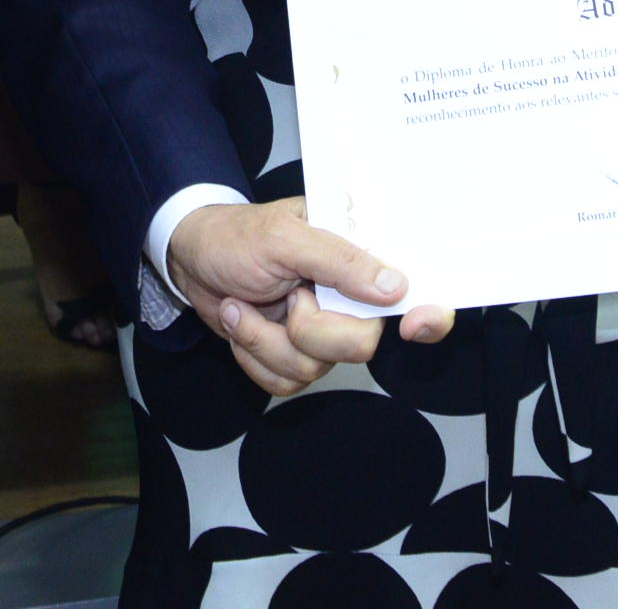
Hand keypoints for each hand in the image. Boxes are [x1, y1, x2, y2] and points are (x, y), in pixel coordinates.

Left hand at [167, 199, 453, 393]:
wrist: (189, 258)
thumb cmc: (236, 236)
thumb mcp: (285, 237)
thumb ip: (341, 260)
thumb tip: (395, 285)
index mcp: (358, 257)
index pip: (413, 291)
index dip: (428, 314)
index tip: (416, 324)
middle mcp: (347, 297)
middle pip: (361, 344)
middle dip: (310, 330)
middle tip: (287, 297)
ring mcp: (321, 329)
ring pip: (316, 368)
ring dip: (266, 341)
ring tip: (244, 303)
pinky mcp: (292, 353)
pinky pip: (286, 381)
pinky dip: (253, 357)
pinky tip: (241, 322)